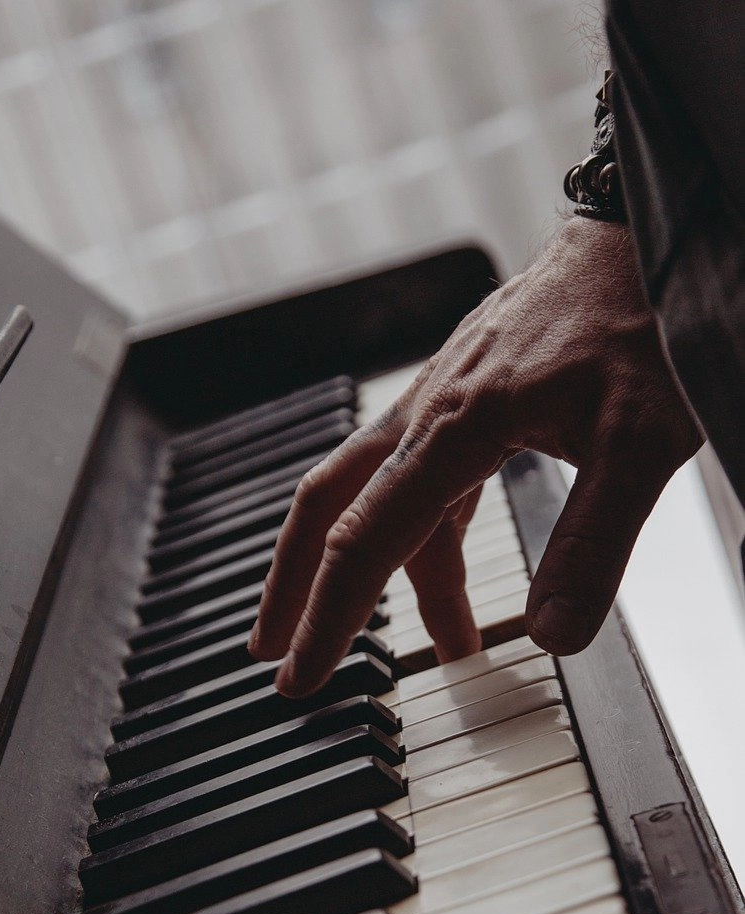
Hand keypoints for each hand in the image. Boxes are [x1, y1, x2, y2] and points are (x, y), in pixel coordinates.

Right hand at [248, 219, 702, 695]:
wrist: (638, 236)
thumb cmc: (641, 323)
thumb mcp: (640, 442)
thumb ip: (594, 542)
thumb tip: (555, 635)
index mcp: (455, 428)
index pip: (366, 541)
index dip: (327, 618)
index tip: (300, 677)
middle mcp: (427, 413)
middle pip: (327, 508)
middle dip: (293, 587)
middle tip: (272, 651)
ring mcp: (438, 401)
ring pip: (367, 494)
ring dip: (362, 570)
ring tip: (390, 643)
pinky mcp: (461, 398)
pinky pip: (413, 477)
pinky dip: (411, 536)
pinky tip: (432, 570)